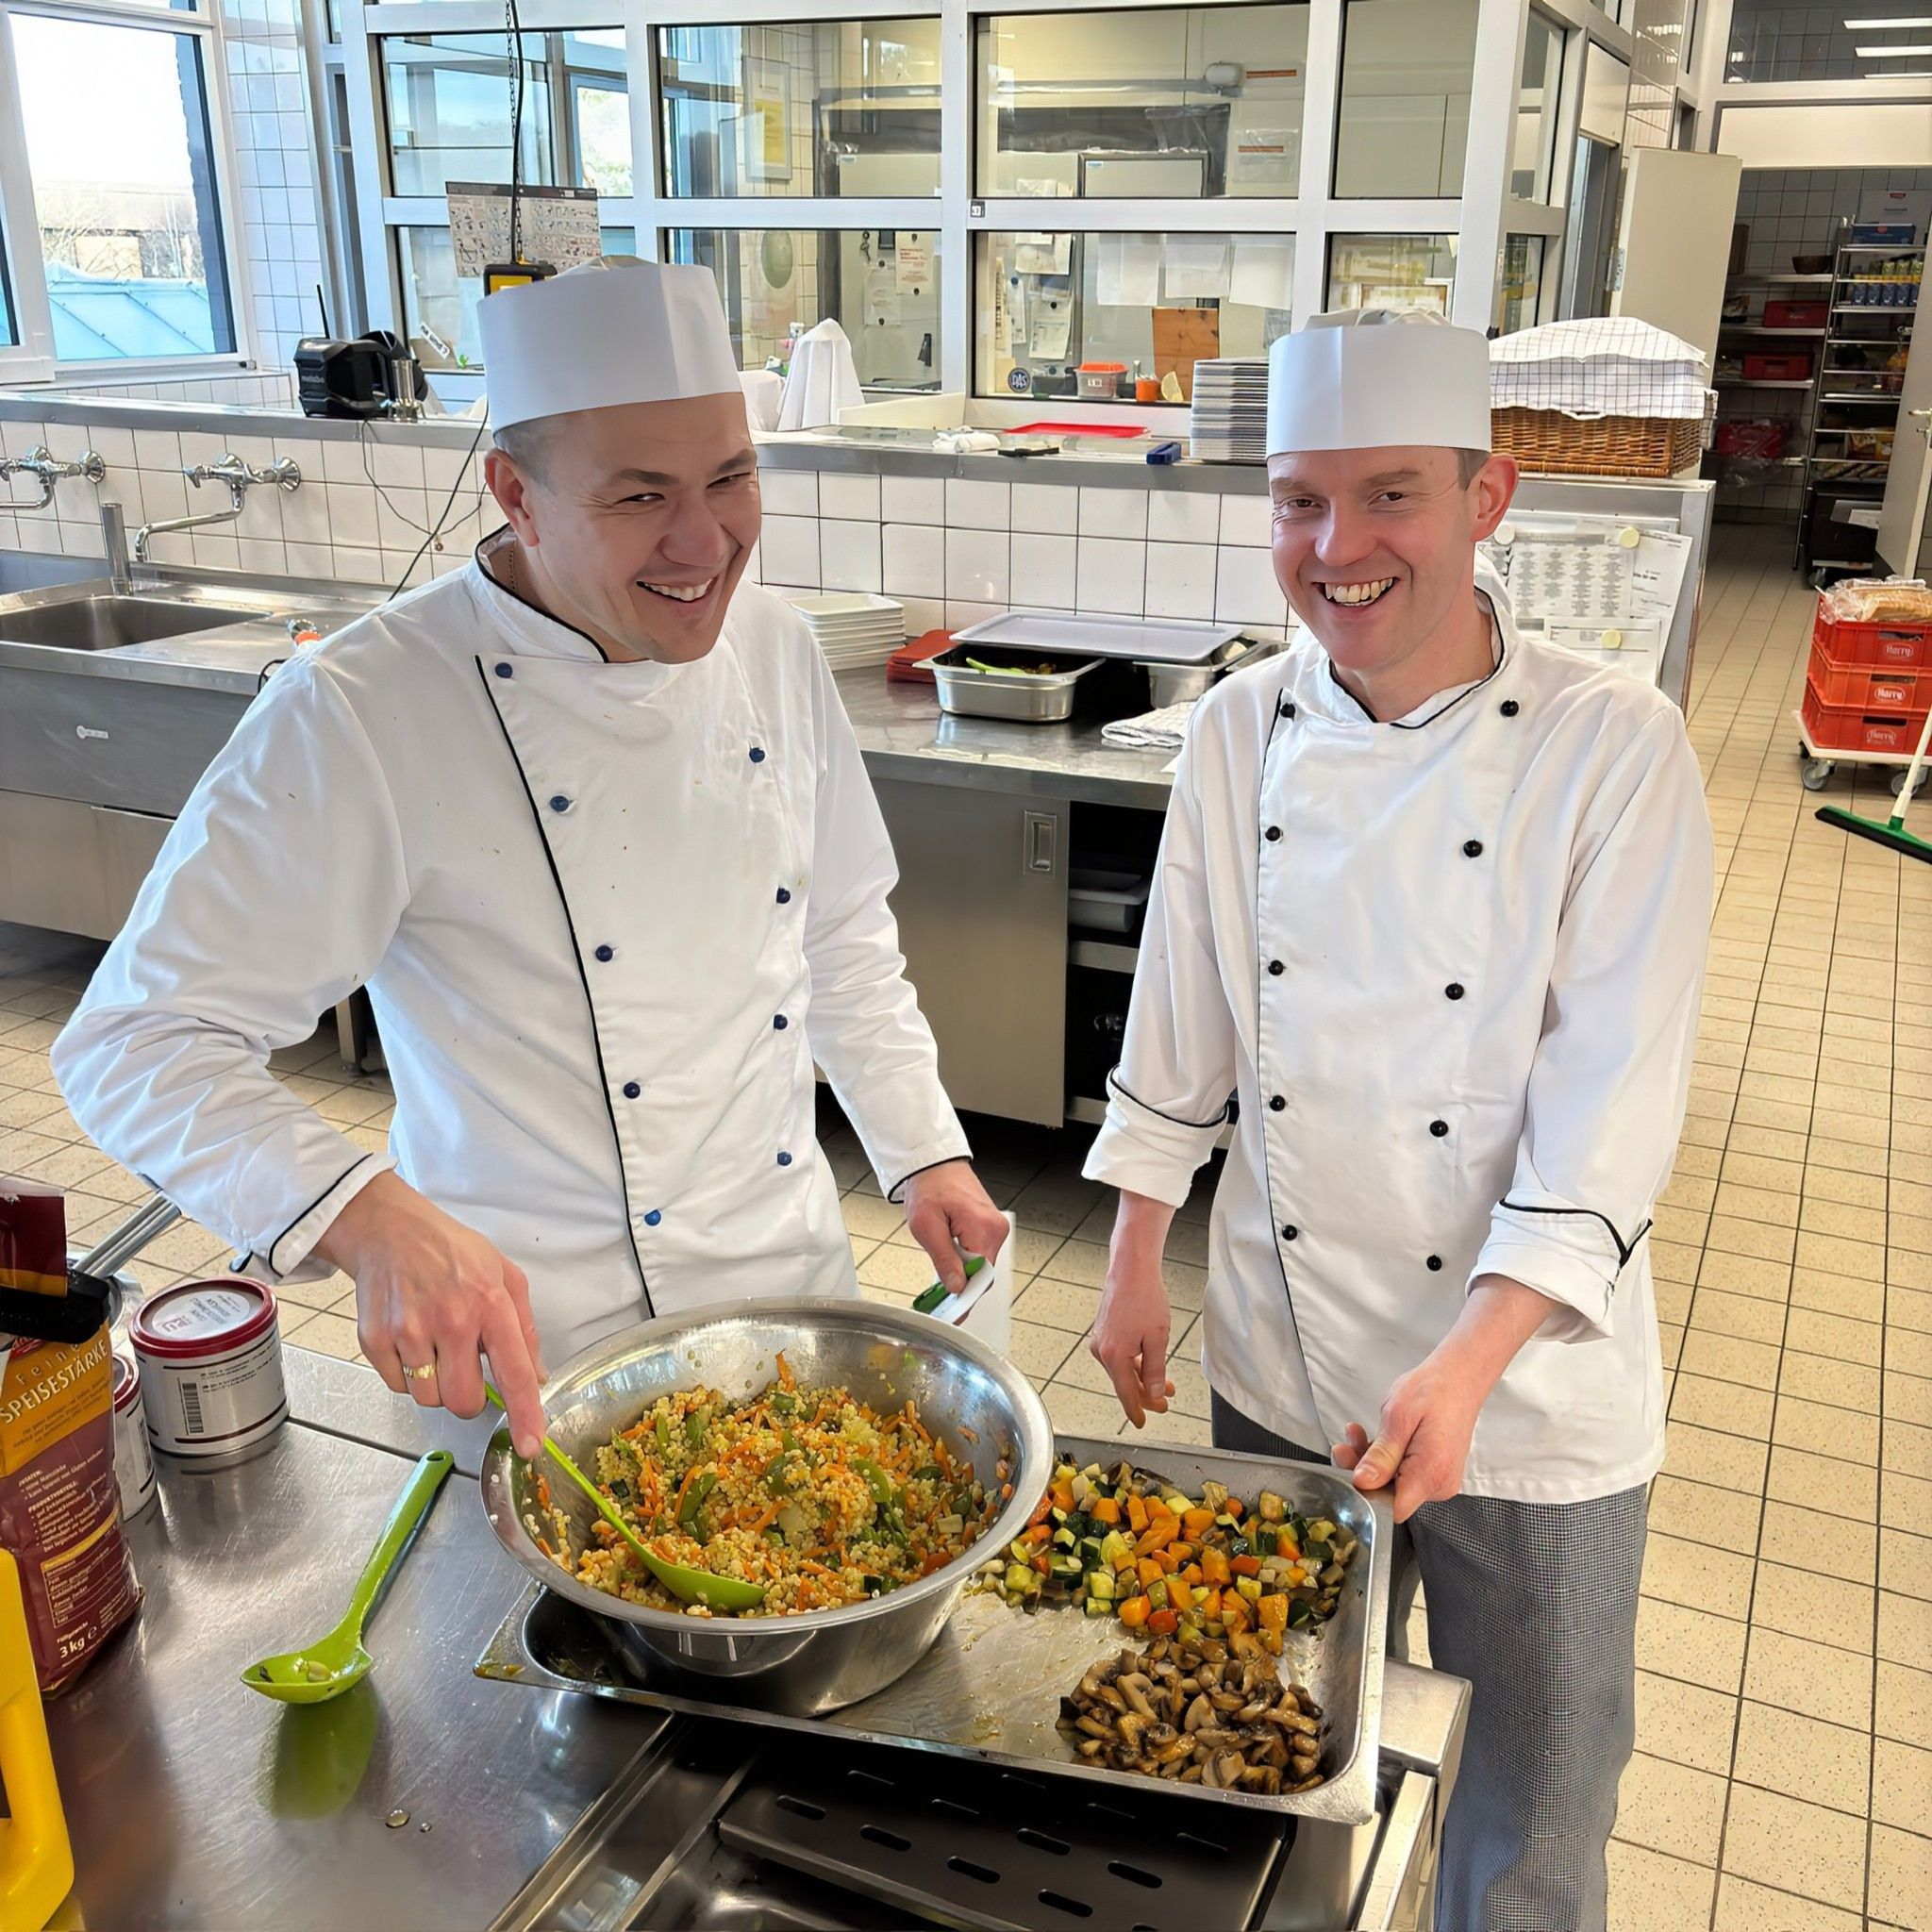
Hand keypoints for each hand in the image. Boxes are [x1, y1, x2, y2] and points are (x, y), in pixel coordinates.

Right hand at [314, 1171, 547, 1459]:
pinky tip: (412, 1341)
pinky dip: (409, 1376)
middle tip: (468, 1373)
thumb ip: (525, 1328)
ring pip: (430, 1399)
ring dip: (438, 1386)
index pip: (514, 1371)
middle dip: (471, 1399)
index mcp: (490, 1303)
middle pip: (464, 1401)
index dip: (525, 1414)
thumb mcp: (505, 1275)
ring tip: (436, 1346)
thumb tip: (538, 1377)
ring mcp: (409, 1331)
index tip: (531, 1446)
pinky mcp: (376, 1340)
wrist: (389, 1231)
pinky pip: (399, 1387)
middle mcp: (450, 1320)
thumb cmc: (453, 1252)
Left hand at [903, 1160, 1007, 1291]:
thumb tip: (956, 1286)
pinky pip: (981, 1253)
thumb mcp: (926, 1227)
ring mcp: (995, 1227)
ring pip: (983, 1265)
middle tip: (941, 1300)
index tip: (954, 1314)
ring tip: (942, 1276)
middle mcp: (995, 1228)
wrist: (934, 1165)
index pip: (981, 1276)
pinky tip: (951, 1263)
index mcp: (983, 1227)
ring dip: (963, 1274)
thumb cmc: (930, 1187)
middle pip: (984, 1273)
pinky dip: (967, 1262)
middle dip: (963, 1287)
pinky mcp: (990, 1227)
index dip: (966, 1297)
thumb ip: (944, 1260)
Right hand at [1090, 1196, 1176, 1427]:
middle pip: (1125, 1382)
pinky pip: (1119, 1356)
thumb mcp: (1157, 1338)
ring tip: (1166, 1383)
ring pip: (1123, 1369)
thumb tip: (1155, 1394)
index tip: (1142, 1423)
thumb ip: (1156, 1370)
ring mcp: (1100, 1341)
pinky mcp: (1103, 1332)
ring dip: (1143, 1377)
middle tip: (1165, 1402)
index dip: (1137, 1410)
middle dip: (1147, 1393)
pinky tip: (1149, 1363)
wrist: (1131, 1269)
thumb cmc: (1145, 1298)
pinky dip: (1134, 1363)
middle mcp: (1102, 1350)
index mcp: (1114, 1356)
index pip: (1126, 1393)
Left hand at [1332, 1344, 1495, 1522]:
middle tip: (1346, 1444)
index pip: (1392, 1508)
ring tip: (1358, 1433)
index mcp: (1431, 1473)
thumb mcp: (1398, 1417)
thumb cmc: (1435, 1390)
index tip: (1349, 1471)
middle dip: (1363, 1471)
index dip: (1366, 1496)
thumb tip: (1363, 1482)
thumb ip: (1381, 1455)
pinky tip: (1374, 1438)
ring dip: (1371, 1461)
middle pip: (1389, 1495)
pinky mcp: (1434, 1473)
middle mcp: (1439, 1483)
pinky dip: (1386, 1458)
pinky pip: (1403, 1474)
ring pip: (1393, 1484)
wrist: (1460, 1378)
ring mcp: (1438, 1480)